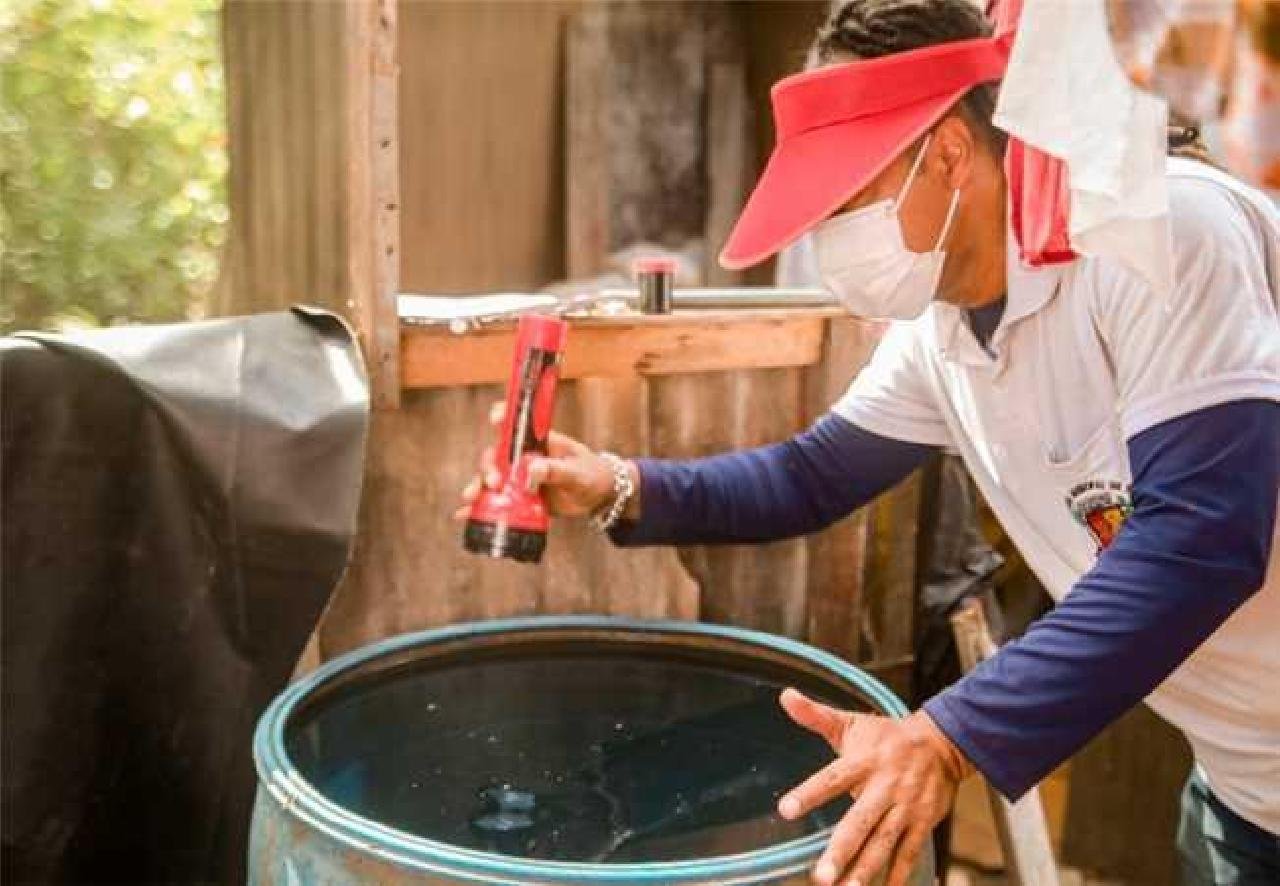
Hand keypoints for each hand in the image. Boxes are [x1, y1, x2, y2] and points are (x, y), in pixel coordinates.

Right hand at [453, 401, 630, 520]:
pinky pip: (497, 501)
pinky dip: (480, 509)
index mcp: (539, 442)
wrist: (598, 496)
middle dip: (488, 467)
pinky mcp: (519, 498)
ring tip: (471, 498)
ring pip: (491, 478)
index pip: (517, 424)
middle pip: (496, 456)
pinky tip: (465, 515)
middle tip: (494, 482)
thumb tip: (532, 469)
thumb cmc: (591, 474)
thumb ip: (557, 470)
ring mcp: (519, 478)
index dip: (504, 417)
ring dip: (478, 486)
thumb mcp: (578, 472)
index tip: (495, 419)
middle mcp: (524, 457)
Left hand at [777, 688, 972, 885]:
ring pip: (884, 843)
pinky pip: (910, 852)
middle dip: (841, 851)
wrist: (942, 742)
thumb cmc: (887, 736)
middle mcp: (884, 786)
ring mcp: (906, 807)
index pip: (832, 778)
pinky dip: (899, 874)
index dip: (809, 793)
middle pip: (860, 822)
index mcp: (863, 761)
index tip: (786, 810)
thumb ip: (815, 715)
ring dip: (866, 870)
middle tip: (821, 876)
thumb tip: (785, 695)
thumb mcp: (851, 723)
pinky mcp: (923, 822)